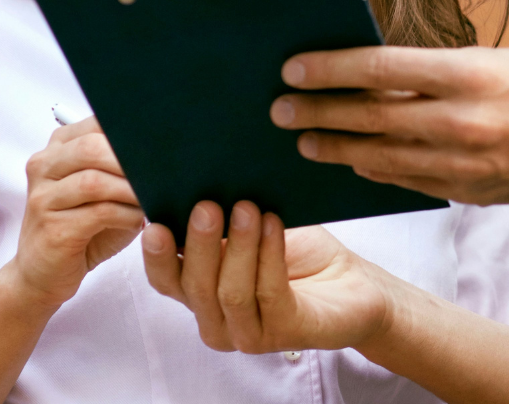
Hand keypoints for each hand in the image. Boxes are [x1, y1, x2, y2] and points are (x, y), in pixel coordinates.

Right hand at [1, 118, 145, 308]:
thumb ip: (121, 166)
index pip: (95, 124)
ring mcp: (43, 197)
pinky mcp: (52, 228)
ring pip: (94, 181)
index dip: (130, 132)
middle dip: (132, 160)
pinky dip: (126, 215)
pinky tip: (138, 221)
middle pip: (91, 148)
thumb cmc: (83, 227)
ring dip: (131, 190)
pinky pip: (97, 213)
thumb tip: (166, 151)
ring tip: (154, 198)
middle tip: (162, 172)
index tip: (161, 144)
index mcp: (58, 147)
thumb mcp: (104, 190)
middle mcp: (44, 166)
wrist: (43, 273)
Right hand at [141, 202, 397, 353]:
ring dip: (238, 246)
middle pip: (194, 286)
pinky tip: (274, 225)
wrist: (354, 284)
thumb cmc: (300, 254)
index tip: (154, 222)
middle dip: (199, 243)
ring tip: (247, 208)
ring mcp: (248, 333)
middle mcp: (217, 320)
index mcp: (201, 294)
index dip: (156, 256)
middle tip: (206, 205)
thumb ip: (223, 216)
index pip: (166, 280)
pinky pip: (270, 293)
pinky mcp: (285, 333)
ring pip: (230, 292)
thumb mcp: (254, 229)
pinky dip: (269, 255)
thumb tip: (197, 175)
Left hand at [272, 45, 508, 203]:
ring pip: (384, 157)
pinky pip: (411, 182)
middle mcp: (463, 121)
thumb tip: (375, 69)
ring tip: (304, 140)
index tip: (294, 67)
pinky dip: (378, 171)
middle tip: (279, 108)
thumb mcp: (494, 58)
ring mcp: (467, 164)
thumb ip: (439, 67)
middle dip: (320, 112)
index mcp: (469, 74)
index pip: (382, 67)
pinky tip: (354, 163)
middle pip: (373, 117)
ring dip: (338, 149)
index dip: (332, 68)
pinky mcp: (473, 193)